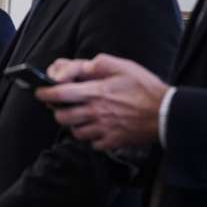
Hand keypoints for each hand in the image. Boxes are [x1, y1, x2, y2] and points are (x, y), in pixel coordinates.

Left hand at [33, 54, 167, 149]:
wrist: (166, 113)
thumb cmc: (145, 87)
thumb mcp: (122, 66)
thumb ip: (98, 63)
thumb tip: (80, 65)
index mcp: (95, 92)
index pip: (59, 94)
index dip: (45, 93)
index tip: (40, 91)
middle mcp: (95, 112)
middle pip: (62, 116)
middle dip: (57, 110)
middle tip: (63, 105)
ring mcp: (103, 129)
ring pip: (75, 132)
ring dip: (74, 124)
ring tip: (82, 116)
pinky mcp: (111, 142)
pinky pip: (92, 143)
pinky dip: (91, 137)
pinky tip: (98, 128)